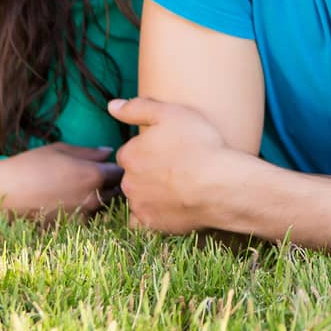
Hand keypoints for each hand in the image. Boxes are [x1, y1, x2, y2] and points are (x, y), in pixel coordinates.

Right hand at [0, 142, 122, 221]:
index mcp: (94, 175)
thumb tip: (108, 152)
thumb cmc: (31, 164)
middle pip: (116, 190)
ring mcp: (83, 215)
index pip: (121, 172)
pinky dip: (86, 211)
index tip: (110, 164)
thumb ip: (89, 152)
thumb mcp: (61, 150)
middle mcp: (93, 197)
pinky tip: (71, 202)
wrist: (3, 192)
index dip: (117, 167)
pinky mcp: (71, 227)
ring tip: (82, 188)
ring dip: (101, 197)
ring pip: (104, 206)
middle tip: (99, 176)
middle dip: (112, 183)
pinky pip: (89, 218)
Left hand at [108, 96, 255, 233]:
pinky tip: (170, 207)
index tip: (166, 149)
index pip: (129, 152)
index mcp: (130, 154)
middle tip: (175, 167)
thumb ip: (137, 108)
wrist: (219, 184)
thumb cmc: (198, 145)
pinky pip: (144, 220)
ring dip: (150, 192)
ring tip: (177, 187)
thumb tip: (111, 106)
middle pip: (132, 175)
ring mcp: (140, 205)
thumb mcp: (170, 114)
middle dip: (147, 171)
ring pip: (138, 197)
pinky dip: (153, 214)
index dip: (147, 150)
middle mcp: (128, 181)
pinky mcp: (153, 224)